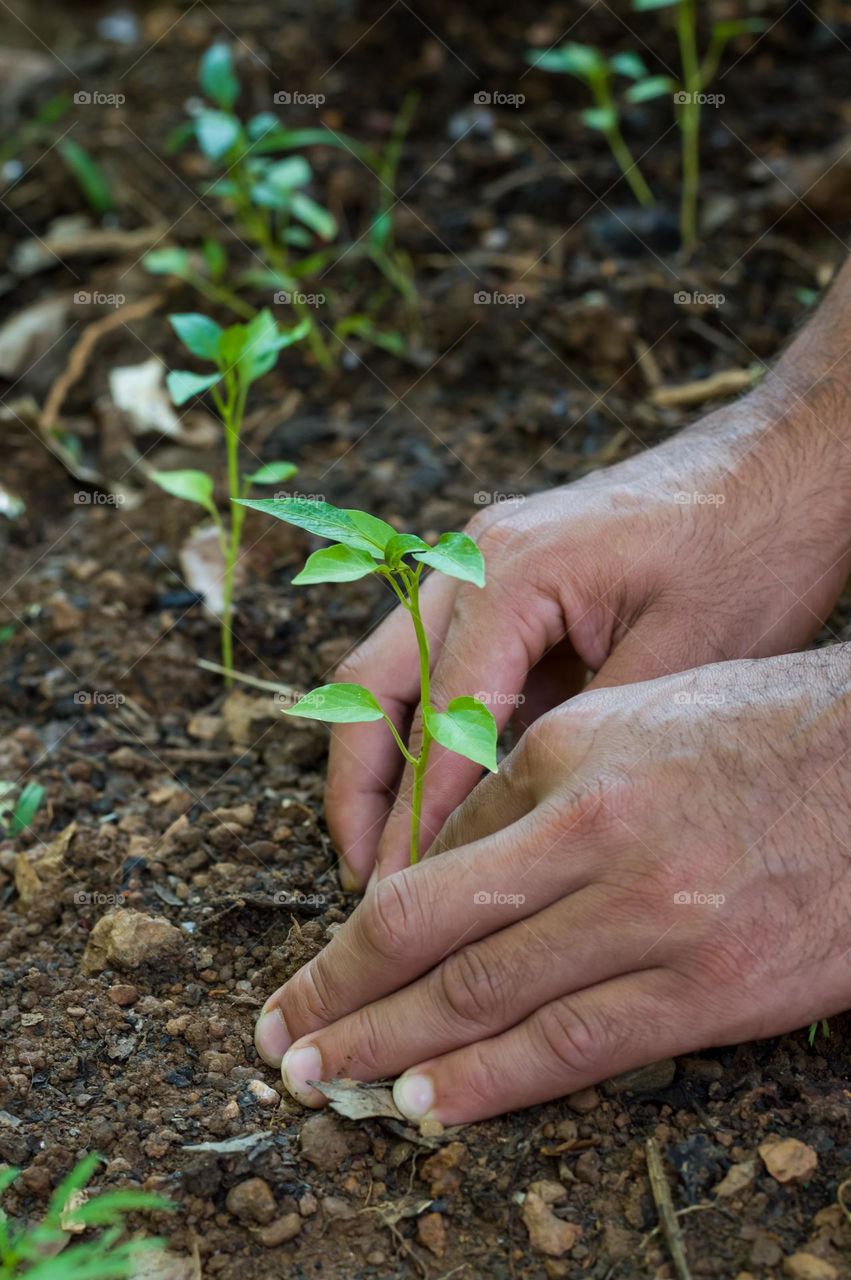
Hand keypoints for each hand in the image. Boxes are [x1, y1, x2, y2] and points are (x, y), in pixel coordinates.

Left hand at [255, 649, 850, 1121]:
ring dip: (399, 1053)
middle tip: (283, 1045)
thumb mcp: (629, 716)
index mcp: (575, 761)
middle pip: (440, 938)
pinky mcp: (713, 990)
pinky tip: (434, 1106)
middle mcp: (605, 839)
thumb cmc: (760, 728)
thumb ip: (527, 786)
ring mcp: (660, 920)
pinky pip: (579, 1049)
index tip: (312, 972)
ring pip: (494, 1002)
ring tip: (332, 1086)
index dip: (355, 931)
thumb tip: (435, 863)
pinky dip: (493, 1083)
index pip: (434, 863)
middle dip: (346, 1000)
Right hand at [326, 390, 850, 885]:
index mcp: (508, 572)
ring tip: (388, 852)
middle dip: (358, 786)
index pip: (439, 717)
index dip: (417, 816)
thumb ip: (579, 743)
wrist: (788, 465)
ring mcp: (487, 564)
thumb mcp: (678, 660)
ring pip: (397, 671)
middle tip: (365, 881)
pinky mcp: (514, 582)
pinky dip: (435, 730)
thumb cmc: (753, 547)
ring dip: (385, 758)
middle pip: (375, 683)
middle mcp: (475, 560)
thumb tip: (506, 829)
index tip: (400, 894)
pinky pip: (449, 662)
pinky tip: (452, 796)